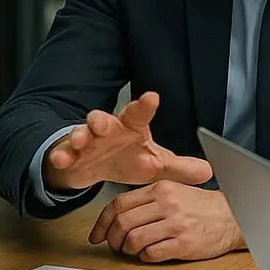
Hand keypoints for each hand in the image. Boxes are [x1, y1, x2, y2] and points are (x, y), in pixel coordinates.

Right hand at [44, 92, 211, 191]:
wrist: (93, 166)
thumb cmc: (125, 159)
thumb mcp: (153, 165)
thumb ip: (178, 168)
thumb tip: (208, 171)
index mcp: (130, 129)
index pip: (140, 115)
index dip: (145, 106)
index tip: (152, 97)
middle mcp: (107, 130)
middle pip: (105, 119)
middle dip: (102, 119)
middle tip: (101, 120)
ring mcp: (86, 140)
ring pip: (81, 132)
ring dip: (79, 134)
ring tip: (79, 139)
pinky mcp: (69, 154)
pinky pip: (63, 153)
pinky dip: (62, 155)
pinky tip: (63, 158)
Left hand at [88, 181, 243, 261]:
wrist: (231, 217)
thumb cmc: (201, 207)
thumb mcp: (173, 192)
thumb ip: (147, 200)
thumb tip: (118, 217)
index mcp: (160, 189)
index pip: (119, 204)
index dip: (102, 223)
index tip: (97, 235)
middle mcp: (166, 203)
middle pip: (122, 223)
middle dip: (113, 239)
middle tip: (116, 246)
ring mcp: (175, 223)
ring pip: (133, 239)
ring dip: (128, 250)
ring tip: (134, 251)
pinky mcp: (184, 242)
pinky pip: (152, 253)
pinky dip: (145, 257)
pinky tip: (150, 254)